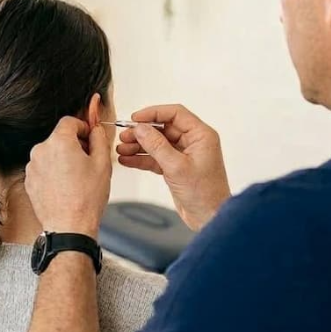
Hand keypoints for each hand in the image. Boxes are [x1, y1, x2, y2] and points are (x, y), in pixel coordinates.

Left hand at [25, 117, 111, 239]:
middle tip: (88, 161)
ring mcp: (32, 166)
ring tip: (76, 178)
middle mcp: (41, 150)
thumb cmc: (86, 198)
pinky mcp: (29, 180)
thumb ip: (99, 139)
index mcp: (59, 142)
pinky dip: (54, 172)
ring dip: (63, 158)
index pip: (69, 121)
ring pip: (50, 153)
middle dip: (73, 144)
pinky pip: (43, 168)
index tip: (89, 137)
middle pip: (59, 137)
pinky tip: (65, 186)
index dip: (82, 127)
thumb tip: (96, 129)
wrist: (69, 226)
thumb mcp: (102, 164)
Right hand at [117, 105, 230, 230]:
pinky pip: (155, 158)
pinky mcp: (175, 168)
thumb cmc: (203, 194)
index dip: (153, 113)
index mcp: (201, 135)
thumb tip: (140, 128)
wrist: (209, 218)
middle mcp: (193, 142)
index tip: (135, 118)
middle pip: (163, 128)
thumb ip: (156, 145)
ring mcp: (183, 155)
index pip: (175, 114)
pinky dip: (141, 158)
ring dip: (139, 145)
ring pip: (157, 143)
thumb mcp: (176, 167)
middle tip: (124, 136)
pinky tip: (127, 160)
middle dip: (142, 132)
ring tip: (121, 149)